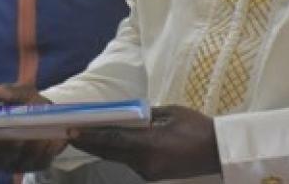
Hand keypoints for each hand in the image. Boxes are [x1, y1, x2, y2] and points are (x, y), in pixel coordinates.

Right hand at [0, 83, 66, 174]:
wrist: (51, 113)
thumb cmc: (27, 104)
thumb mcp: (19, 93)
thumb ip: (7, 92)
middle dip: (11, 145)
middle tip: (20, 135)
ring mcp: (17, 163)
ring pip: (22, 159)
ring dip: (33, 146)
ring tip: (43, 133)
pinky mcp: (36, 166)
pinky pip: (41, 161)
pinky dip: (48, 150)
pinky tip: (53, 138)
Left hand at [69, 105, 220, 180]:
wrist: (218, 151)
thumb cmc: (196, 126)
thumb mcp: (169, 113)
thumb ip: (144, 115)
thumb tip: (125, 114)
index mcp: (149, 144)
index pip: (112, 139)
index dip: (90, 135)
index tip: (72, 130)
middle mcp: (145, 162)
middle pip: (109, 152)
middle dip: (90, 143)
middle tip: (70, 134)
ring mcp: (148, 172)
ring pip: (118, 158)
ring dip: (103, 148)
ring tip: (86, 137)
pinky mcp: (152, 176)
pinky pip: (130, 162)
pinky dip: (119, 153)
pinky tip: (113, 144)